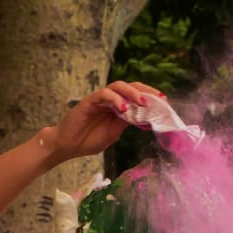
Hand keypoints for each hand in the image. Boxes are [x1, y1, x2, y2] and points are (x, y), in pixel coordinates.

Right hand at [47, 81, 162, 161]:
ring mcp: (99, 99)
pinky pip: (104, 95)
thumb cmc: (88, 140)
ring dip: (132, 93)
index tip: (165, 102)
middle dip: (146, 91)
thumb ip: (127, 123)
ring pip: (118, 87)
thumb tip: (146, 118)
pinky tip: (124, 109)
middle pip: (130, 86)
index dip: (151, 97)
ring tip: (143, 103)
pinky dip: (115, 100)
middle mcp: (110, 99)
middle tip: (159, 98)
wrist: (67, 146)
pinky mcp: (89, 101)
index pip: (136, 96)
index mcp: (117, 106)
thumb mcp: (114, 133)